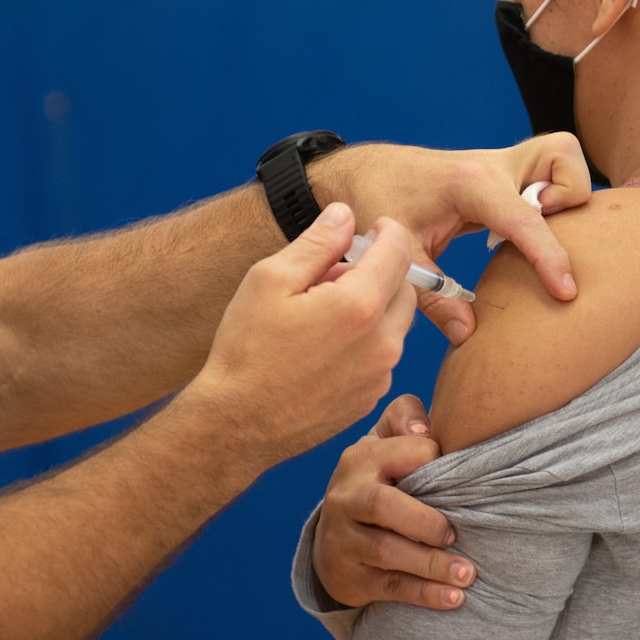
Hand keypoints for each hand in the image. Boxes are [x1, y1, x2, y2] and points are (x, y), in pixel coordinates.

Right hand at [185, 204, 417, 470]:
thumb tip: (345, 214)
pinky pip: (382, 356)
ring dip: (372, 307)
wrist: (236, 424)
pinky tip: (324, 346)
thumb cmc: (246, 350)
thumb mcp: (269, 280)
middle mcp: (382, 342)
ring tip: (323, 312)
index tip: (373, 227)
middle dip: (379, 271)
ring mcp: (379, 374)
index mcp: (360, 305)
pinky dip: (366, 341)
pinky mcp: (370, 398)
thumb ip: (316, 243)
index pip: (399, 251)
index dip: (388, 231)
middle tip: (334, 274)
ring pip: (394, 323)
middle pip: (403, 288)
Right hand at [312, 394, 475, 609]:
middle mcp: (346, 496)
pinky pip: (389, 586)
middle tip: (456, 533)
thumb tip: (426, 431)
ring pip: (386, 551)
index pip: (406, 451)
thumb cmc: (377, 482)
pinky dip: (423, 594)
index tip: (464, 479)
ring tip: (468, 573)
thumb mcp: (383, 443)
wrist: (333, 538)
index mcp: (361, 458)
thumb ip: (405, 418)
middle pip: (382, 504)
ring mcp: (344, 539)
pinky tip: (454, 598)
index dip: (436, 462)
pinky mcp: (350, 576)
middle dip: (424, 521)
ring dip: (431, 564)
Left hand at [314, 134, 590, 342]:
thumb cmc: (377, 203)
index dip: (549, 258)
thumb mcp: (398, 253)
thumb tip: (468, 333)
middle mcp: (493, 165)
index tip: (566, 292)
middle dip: (569, 196)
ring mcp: (502, 164)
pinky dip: (551, 199)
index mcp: (468, 183)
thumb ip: (432, 295)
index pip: (524, 219)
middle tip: (539, 235)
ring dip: (564, 194)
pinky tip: (520, 234)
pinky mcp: (505, 174)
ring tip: (530, 235)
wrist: (365, 172)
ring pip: (562, 159)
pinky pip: (548, 174)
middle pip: (563, 157)